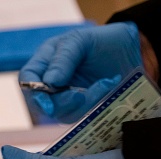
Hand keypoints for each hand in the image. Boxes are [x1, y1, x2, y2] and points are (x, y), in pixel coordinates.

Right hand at [19, 22, 141, 122]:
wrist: (134, 51)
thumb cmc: (104, 41)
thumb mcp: (82, 41)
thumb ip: (64, 58)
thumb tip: (49, 82)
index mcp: (45, 61)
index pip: (27, 79)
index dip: (33, 91)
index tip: (47, 102)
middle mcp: (51, 82)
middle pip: (41, 102)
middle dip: (60, 103)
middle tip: (79, 96)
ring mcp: (65, 98)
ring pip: (61, 113)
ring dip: (83, 102)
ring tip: (105, 83)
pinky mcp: (82, 109)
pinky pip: (80, 116)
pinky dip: (94, 104)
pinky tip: (108, 88)